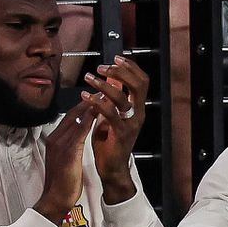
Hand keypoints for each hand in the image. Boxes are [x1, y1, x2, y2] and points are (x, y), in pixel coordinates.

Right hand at [34, 101, 97, 224]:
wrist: (55, 199)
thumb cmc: (63, 183)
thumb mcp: (66, 160)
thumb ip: (71, 147)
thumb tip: (78, 140)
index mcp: (55, 140)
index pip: (70, 118)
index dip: (84, 106)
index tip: (97, 97)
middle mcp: (56, 138)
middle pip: (73, 114)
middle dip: (89, 101)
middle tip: (103, 91)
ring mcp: (60, 144)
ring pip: (76, 119)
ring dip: (90, 106)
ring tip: (104, 97)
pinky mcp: (67, 152)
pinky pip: (79, 132)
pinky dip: (88, 121)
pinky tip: (98, 114)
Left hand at [80, 55, 147, 202]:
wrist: (112, 168)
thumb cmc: (110, 142)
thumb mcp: (112, 114)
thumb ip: (113, 96)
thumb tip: (111, 75)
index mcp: (137, 108)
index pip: (142, 81)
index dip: (130, 67)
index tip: (115, 58)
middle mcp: (138, 114)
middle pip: (139, 85)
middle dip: (121, 71)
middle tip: (102, 67)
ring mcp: (131, 124)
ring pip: (121, 97)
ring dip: (103, 84)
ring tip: (88, 78)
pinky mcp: (120, 134)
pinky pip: (110, 113)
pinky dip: (96, 102)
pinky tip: (85, 96)